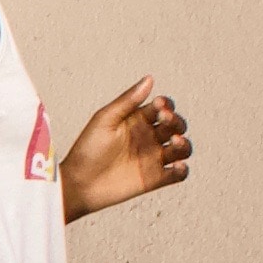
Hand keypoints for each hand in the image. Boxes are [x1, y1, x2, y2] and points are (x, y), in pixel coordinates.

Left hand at [60, 76, 191, 218]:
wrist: (78, 184)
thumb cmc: (87, 150)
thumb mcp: (105, 120)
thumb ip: (128, 101)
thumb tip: (149, 79)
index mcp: (138, 120)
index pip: (163, 107)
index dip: (165, 105)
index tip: (158, 106)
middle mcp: (148, 137)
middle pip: (176, 125)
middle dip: (175, 121)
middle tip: (164, 120)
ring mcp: (153, 158)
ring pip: (182, 148)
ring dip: (184, 144)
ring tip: (174, 142)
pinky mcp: (155, 179)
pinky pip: (178, 174)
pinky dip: (183, 170)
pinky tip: (177, 165)